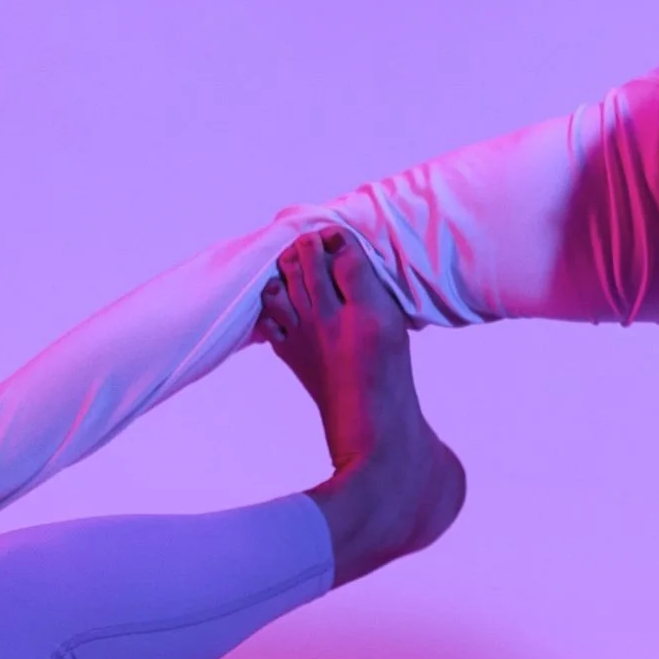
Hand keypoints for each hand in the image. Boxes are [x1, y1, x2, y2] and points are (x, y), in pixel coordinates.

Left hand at [254, 228, 410, 428]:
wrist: (367, 421)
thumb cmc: (387, 371)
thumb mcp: (391, 322)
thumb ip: (365, 281)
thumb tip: (342, 247)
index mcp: (361, 308)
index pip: (342, 252)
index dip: (338, 237)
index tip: (340, 237)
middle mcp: (326, 317)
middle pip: (306, 261)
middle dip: (308, 244)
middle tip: (317, 242)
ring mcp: (302, 334)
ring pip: (280, 284)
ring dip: (286, 266)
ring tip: (298, 264)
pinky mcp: (288, 352)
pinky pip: (267, 317)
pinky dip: (270, 302)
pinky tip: (284, 300)